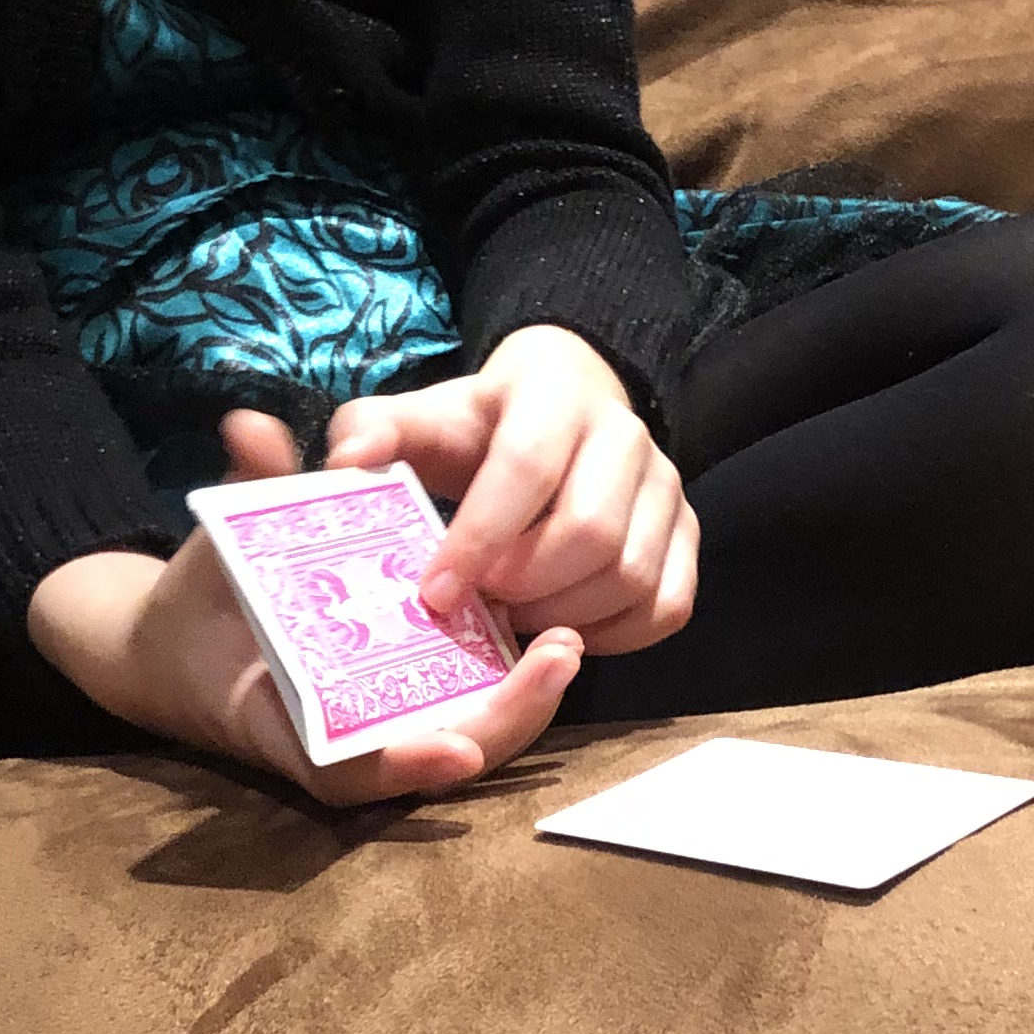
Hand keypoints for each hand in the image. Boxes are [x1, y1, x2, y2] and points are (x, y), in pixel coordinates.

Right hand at [23, 411, 580, 803]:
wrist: (187, 647)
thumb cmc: (199, 604)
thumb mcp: (214, 551)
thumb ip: (245, 494)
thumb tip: (249, 426)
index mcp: (285, 725)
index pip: (349, 770)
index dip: (403, 764)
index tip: (457, 748)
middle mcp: (341, 741)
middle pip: (435, 757)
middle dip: (502, 719)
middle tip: (557, 657)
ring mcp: (381, 727)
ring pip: (466, 737)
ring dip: (523, 702)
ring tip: (570, 642)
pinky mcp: (407, 704)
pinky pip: (466, 706)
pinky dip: (508, 684)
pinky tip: (555, 634)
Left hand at [322, 323, 697, 656]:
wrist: (563, 407)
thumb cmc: (481, 427)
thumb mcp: (425, 417)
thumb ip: (375, 430)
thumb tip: (346, 461)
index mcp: (556, 396)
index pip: (526, 468)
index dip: (478, 538)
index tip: (432, 594)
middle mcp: (628, 436)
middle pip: (590, 534)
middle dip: (524, 586)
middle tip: (476, 608)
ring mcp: (668, 488)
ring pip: (631, 577)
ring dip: (563, 616)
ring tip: (510, 618)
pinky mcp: (688, 535)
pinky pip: (667, 606)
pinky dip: (613, 636)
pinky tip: (561, 629)